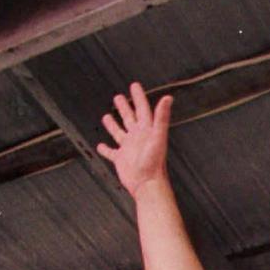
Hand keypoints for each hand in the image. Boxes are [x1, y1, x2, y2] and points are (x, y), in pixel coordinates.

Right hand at [97, 82, 173, 199]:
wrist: (147, 184)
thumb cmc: (154, 162)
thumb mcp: (158, 136)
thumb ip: (162, 117)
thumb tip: (168, 98)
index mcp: (147, 130)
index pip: (142, 109)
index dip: (138, 97)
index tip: (134, 85)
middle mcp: (138, 137)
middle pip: (130, 118)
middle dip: (124, 107)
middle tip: (118, 97)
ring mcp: (129, 148)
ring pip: (119, 133)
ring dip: (113, 125)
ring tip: (107, 117)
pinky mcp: (121, 159)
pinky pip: (111, 152)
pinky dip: (105, 149)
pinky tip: (100, 145)